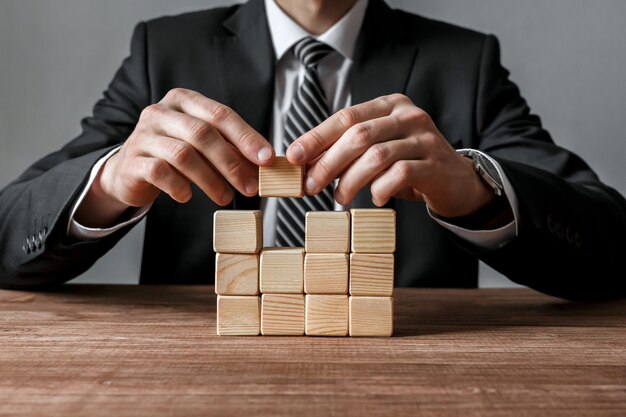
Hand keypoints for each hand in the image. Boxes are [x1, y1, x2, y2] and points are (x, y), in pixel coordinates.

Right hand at [75, 88, 273, 226]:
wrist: (129, 170)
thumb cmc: (173, 154)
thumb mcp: (202, 145)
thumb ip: (229, 147)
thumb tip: (264, 163)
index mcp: (184, 101)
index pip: (221, 114)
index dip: (247, 137)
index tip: (266, 159)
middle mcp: (162, 112)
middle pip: (204, 134)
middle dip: (232, 163)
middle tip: (250, 187)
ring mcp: (144, 135)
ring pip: (184, 154)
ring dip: (210, 179)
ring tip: (225, 197)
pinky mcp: (133, 160)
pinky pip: (160, 172)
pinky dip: (179, 186)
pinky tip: (188, 196)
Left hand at [286, 94, 493, 217]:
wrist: (456, 181)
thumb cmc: (409, 165)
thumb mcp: (377, 151)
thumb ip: (348, 151)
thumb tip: (305, 163)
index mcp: (389, 106)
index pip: (346, 116)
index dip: (316, 136)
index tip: (293, 156)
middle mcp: (408, 116)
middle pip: (358, 135)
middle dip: (328, 162)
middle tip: (311, 185)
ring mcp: (424, 138)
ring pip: (377, 155)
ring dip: (351, 180)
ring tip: (340, 197)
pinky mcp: (435, 164)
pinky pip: (400, 175)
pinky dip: (381, 189)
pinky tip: (376, 199)